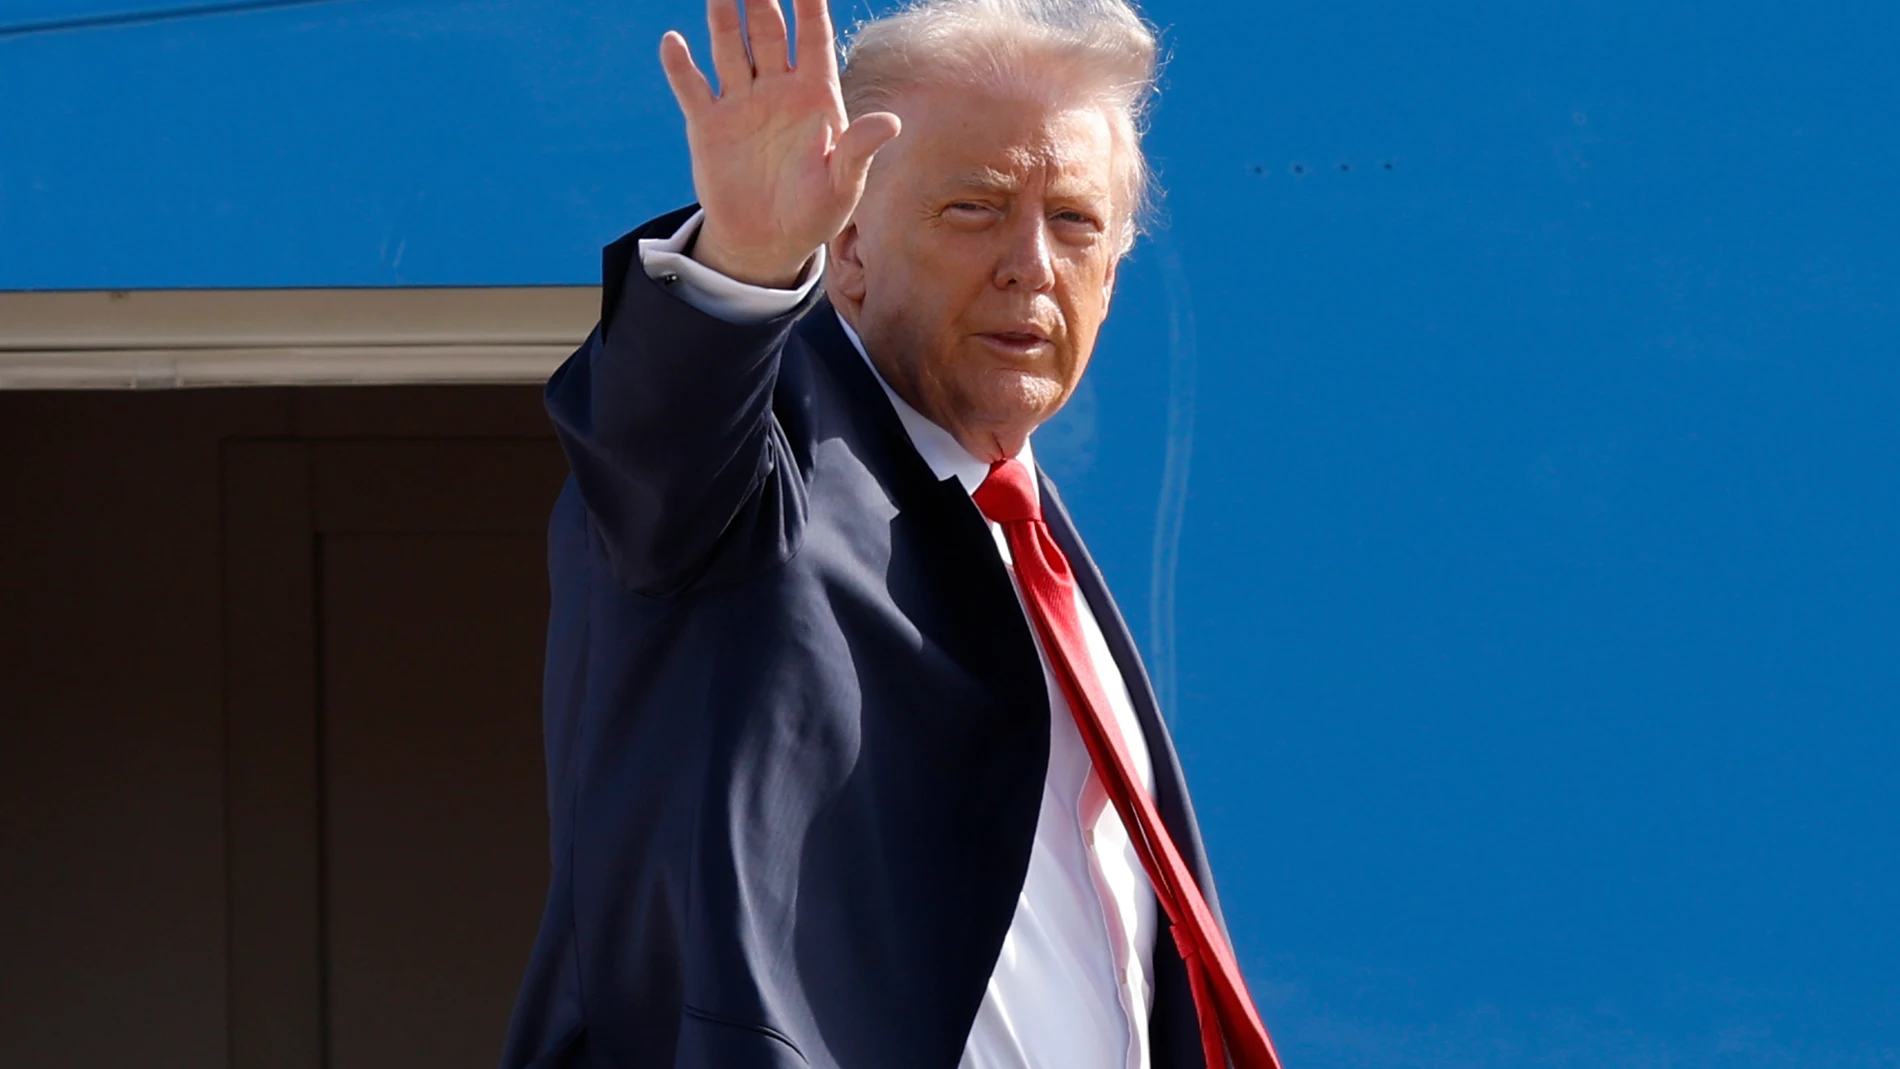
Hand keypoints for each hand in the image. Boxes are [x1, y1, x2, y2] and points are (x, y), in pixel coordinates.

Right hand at [659, 0, 902, 287]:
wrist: (768, 242)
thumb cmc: (816, 213)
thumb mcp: (844, 185)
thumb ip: (859, 149)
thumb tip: (891, 123)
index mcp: (816, 96)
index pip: (815, 37)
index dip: (811, 5)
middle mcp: (778, 89)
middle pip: (769, 32)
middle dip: (762, 0)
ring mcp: (741, 103)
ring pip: (731, 48)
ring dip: (724, 18)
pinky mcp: (708, 124)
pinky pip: (692, 87)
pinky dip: (680, 66)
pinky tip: (673, 42)